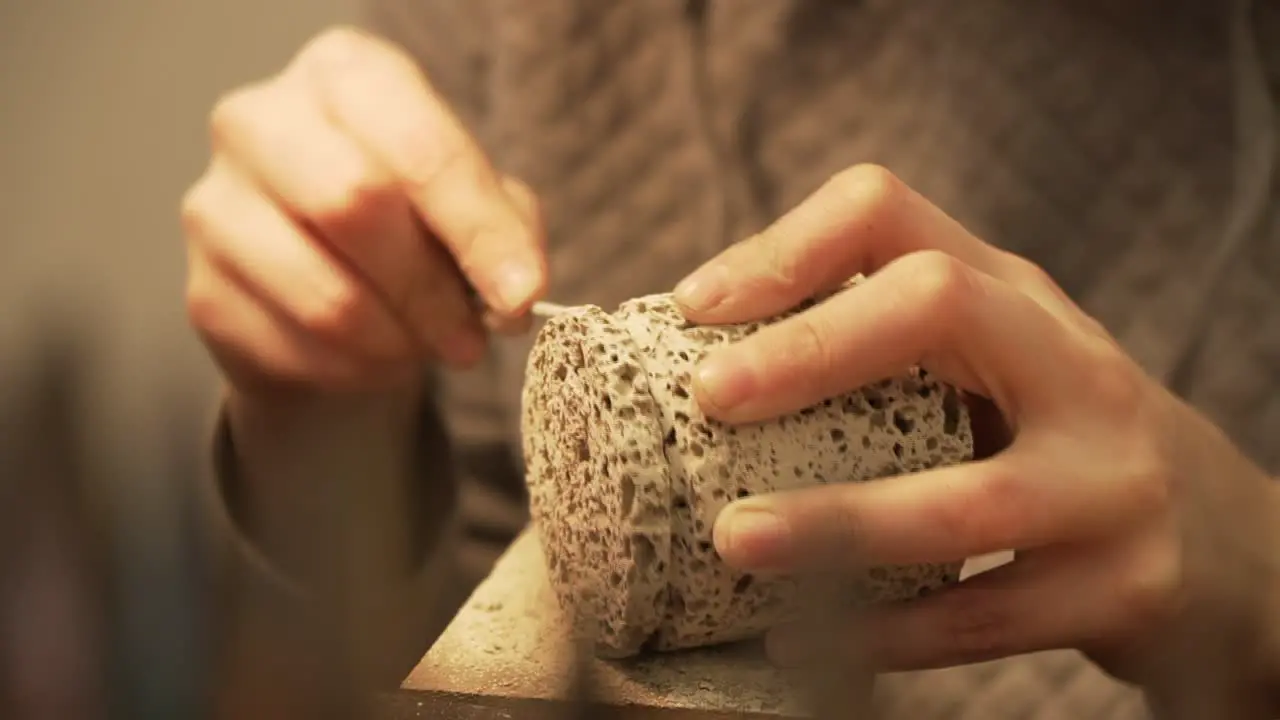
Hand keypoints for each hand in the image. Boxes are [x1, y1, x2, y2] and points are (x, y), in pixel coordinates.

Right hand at [182, 27, 545, 395]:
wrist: (323, 271)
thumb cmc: (411, 217)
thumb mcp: (475, 201)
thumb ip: (504, 230)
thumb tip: (513, 293)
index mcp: (344, 73)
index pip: (419, 147)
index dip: (478, 228)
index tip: (520, 293)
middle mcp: (261, 120)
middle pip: (355, 206)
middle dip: (432, 291)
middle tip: (472, 339)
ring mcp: (215, 206)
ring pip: (326, 296)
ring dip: (399, 342)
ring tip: (430, 348)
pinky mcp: (202, 290)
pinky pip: (296, 350)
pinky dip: (357, 371)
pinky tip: (376, 357)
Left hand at [674, 165, 1279, 708]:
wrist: (1228, 544)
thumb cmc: (1059, 443)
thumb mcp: (995, 368)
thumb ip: (885, 357)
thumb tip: (702, 373)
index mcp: (1013, 298)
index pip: (888, 212)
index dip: (783, 248)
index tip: (696, 308)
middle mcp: (1071, 364)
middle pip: (937, 304)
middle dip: (809, 349)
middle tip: (709, 398)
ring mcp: (1110, 478)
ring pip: (966, 498)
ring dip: (834, 523)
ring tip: (735, 540)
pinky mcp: (1125, 586)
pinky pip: (989, 615)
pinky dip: (892, 630)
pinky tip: (807, 639)